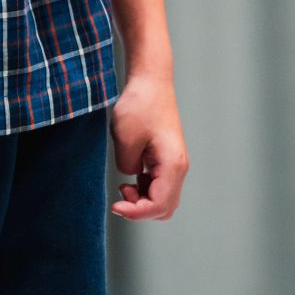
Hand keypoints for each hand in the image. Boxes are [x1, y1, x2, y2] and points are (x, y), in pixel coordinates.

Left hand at [108, 71, 188, 220]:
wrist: (151, 81)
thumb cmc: (139, 105)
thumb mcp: (124, 140)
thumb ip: (126, 167)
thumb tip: (131, 177)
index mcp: (172, 165)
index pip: (158, 205)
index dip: (135, 212)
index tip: (115, 206)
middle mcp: (179, 167)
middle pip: (164, 207)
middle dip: (141, 209)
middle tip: (120, 194)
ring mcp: (175, 163)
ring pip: (163, 198)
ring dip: (143, 199)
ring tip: (124, 185)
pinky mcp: (167, 158)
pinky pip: (160, 185)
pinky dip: (145, 188)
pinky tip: (132, 175)